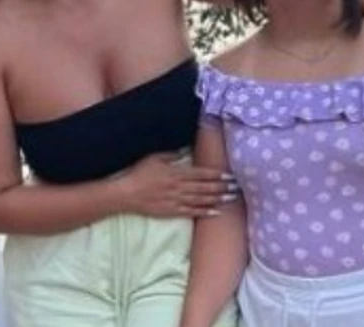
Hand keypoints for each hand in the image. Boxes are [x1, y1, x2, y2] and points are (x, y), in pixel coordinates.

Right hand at [116, 152, 237, 217]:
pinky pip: (192, 212)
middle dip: (222, 187)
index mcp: (176, 173)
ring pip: (202, 200)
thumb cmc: (139, 173)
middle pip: (205, 188)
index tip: (229, 175)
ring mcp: (176, 201)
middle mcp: (179, 187)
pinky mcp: (172, 211)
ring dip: (218, 199)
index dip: (216, 175)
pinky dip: (205, 212)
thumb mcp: (154, 157)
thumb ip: (171, 155)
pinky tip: (216, 212)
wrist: (126, 194)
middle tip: (237, 187)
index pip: (201, 174)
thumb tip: (185, 151)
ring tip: (231, 198)